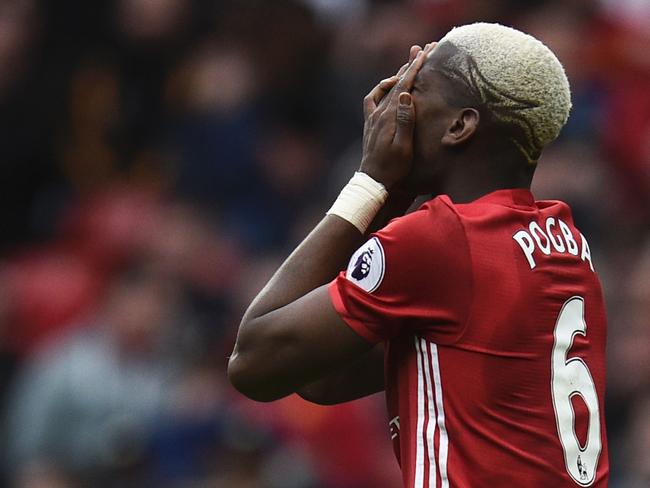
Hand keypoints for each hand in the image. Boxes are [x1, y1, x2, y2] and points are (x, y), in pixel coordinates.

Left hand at [360, 43, 434, 189]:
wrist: (374, 181)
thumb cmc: (393, 167)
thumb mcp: (404, 146)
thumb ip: (405, 120)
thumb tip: (406, 94)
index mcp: (389, 116)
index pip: (404, 86)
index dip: (415, 68)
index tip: (425, 53)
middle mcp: (379, 113)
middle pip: (396, 83)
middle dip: (410, 65)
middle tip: (422, 49)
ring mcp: (373, 118)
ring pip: (385, 88)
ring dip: (397, 74)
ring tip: (409, 62)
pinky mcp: (370, 123)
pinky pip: (372, 100)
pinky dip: (381, 89)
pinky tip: (388, 87)